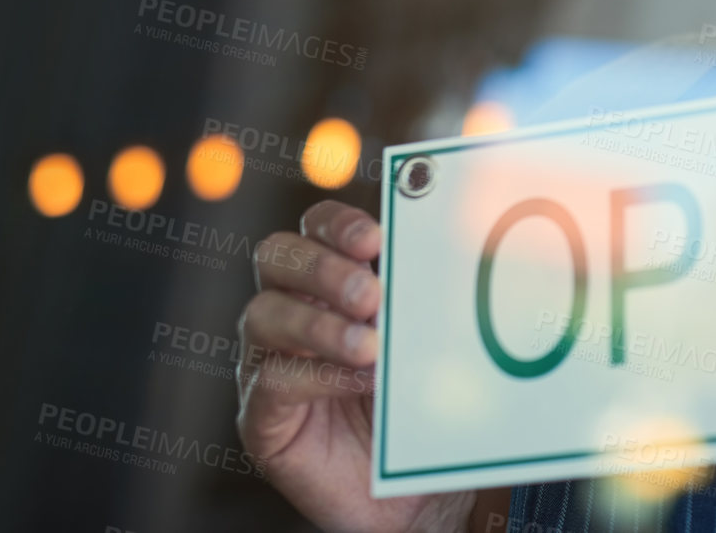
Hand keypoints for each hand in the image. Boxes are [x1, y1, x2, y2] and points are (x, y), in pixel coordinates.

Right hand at [237, 199, 469, 532]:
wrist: (409, 491)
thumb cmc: (416, 405)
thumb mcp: (425, 344)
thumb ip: (426, 303)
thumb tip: (454, 259)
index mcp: (328, 280)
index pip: (316, 227)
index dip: (338, 224)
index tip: (375, 239)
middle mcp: (288, 310)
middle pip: (275, 256)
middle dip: (322, 267)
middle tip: (370, 294)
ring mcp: (266, 361)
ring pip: (264, 315)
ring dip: (319, 323)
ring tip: (369, 344)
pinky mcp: (260, 416)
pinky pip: (272, 381)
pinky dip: (318, 374)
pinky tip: (360, 379)